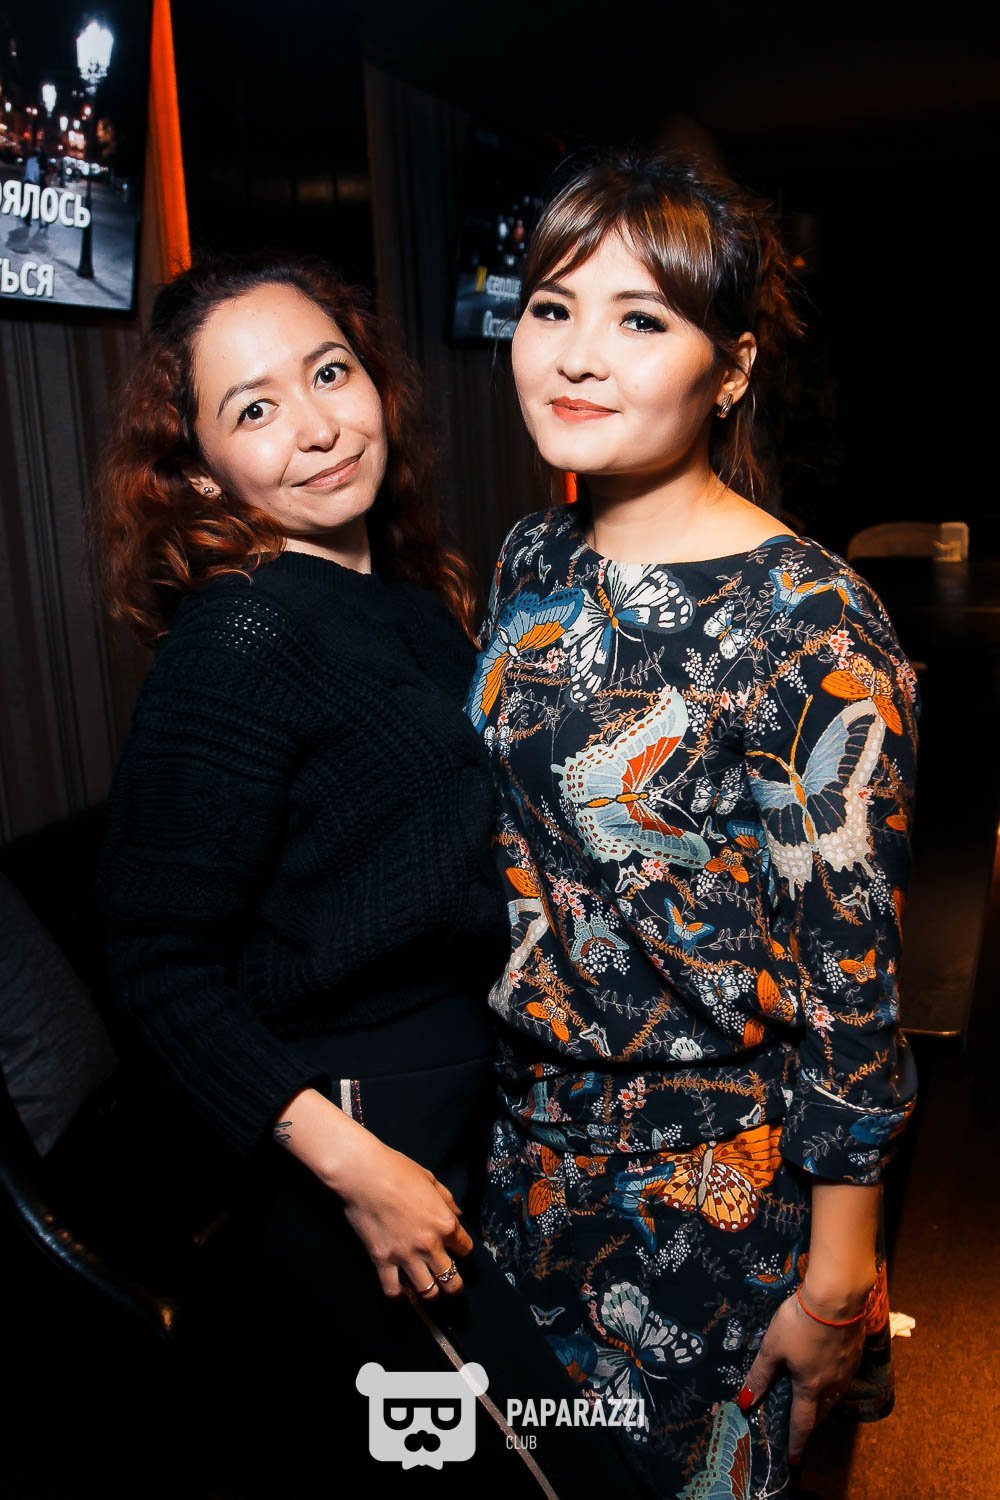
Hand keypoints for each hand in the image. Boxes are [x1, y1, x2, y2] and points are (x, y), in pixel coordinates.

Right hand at [272, 1087, 472, 1299]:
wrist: (364, 1174)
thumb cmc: (398, 1170)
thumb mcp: (430, 1179)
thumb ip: (447, 1200)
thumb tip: (457, 1214)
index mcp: (444, 1223)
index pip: (465, 1248)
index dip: (462, 1250)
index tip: (456, 1249)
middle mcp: (429, 1245)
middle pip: (452, 1280)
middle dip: (454, 1285)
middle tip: (449, 1283)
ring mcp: (405, 1255)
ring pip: (427, 1292)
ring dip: (430, 1292)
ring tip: (426, 1287)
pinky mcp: (382, 1260)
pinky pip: (393, 1290)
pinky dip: (397, 1293)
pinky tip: (399, 1287)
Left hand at [738, 1290, 865, 1464]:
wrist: (836, 1299)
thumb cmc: (799, 1322)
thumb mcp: (772, 1347)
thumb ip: (760, 1375)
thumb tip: (745, 1403)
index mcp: (809, 1386)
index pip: (802, 1423)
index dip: (797, 1443)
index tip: (794, 1461)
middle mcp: (831, 1383)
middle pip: (822, 1411)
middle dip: (812, 1423)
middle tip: (803, 1429)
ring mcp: (847, 1368)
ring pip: (836, 1395)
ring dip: (825, 1404)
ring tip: (816, 1405)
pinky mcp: (856, 1352)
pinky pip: (844, 1376)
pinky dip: (835, 1382)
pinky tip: (832, 1371)